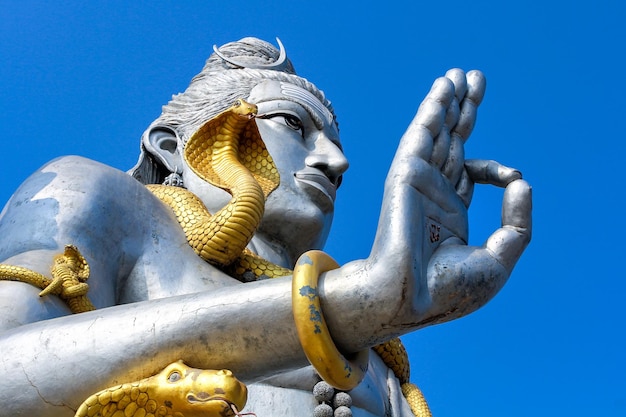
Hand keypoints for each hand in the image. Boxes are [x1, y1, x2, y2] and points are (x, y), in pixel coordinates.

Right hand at [368, 69, 531, 325]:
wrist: (411, 300)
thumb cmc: (449, 291)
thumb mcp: (498, 260)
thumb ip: (518, 224)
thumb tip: (523, 181)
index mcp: (450, 214)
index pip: (470, 173)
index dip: (494, 168)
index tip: (511, 176)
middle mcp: (433, 193)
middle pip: (451, 142)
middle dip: (462, 111)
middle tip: (471, 78)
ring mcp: (418, 182)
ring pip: (436, 133)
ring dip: (446, 103)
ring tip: (456, 75)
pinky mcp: (405, 176)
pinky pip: (421, 137)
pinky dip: (432, 112)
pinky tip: (442, 90)